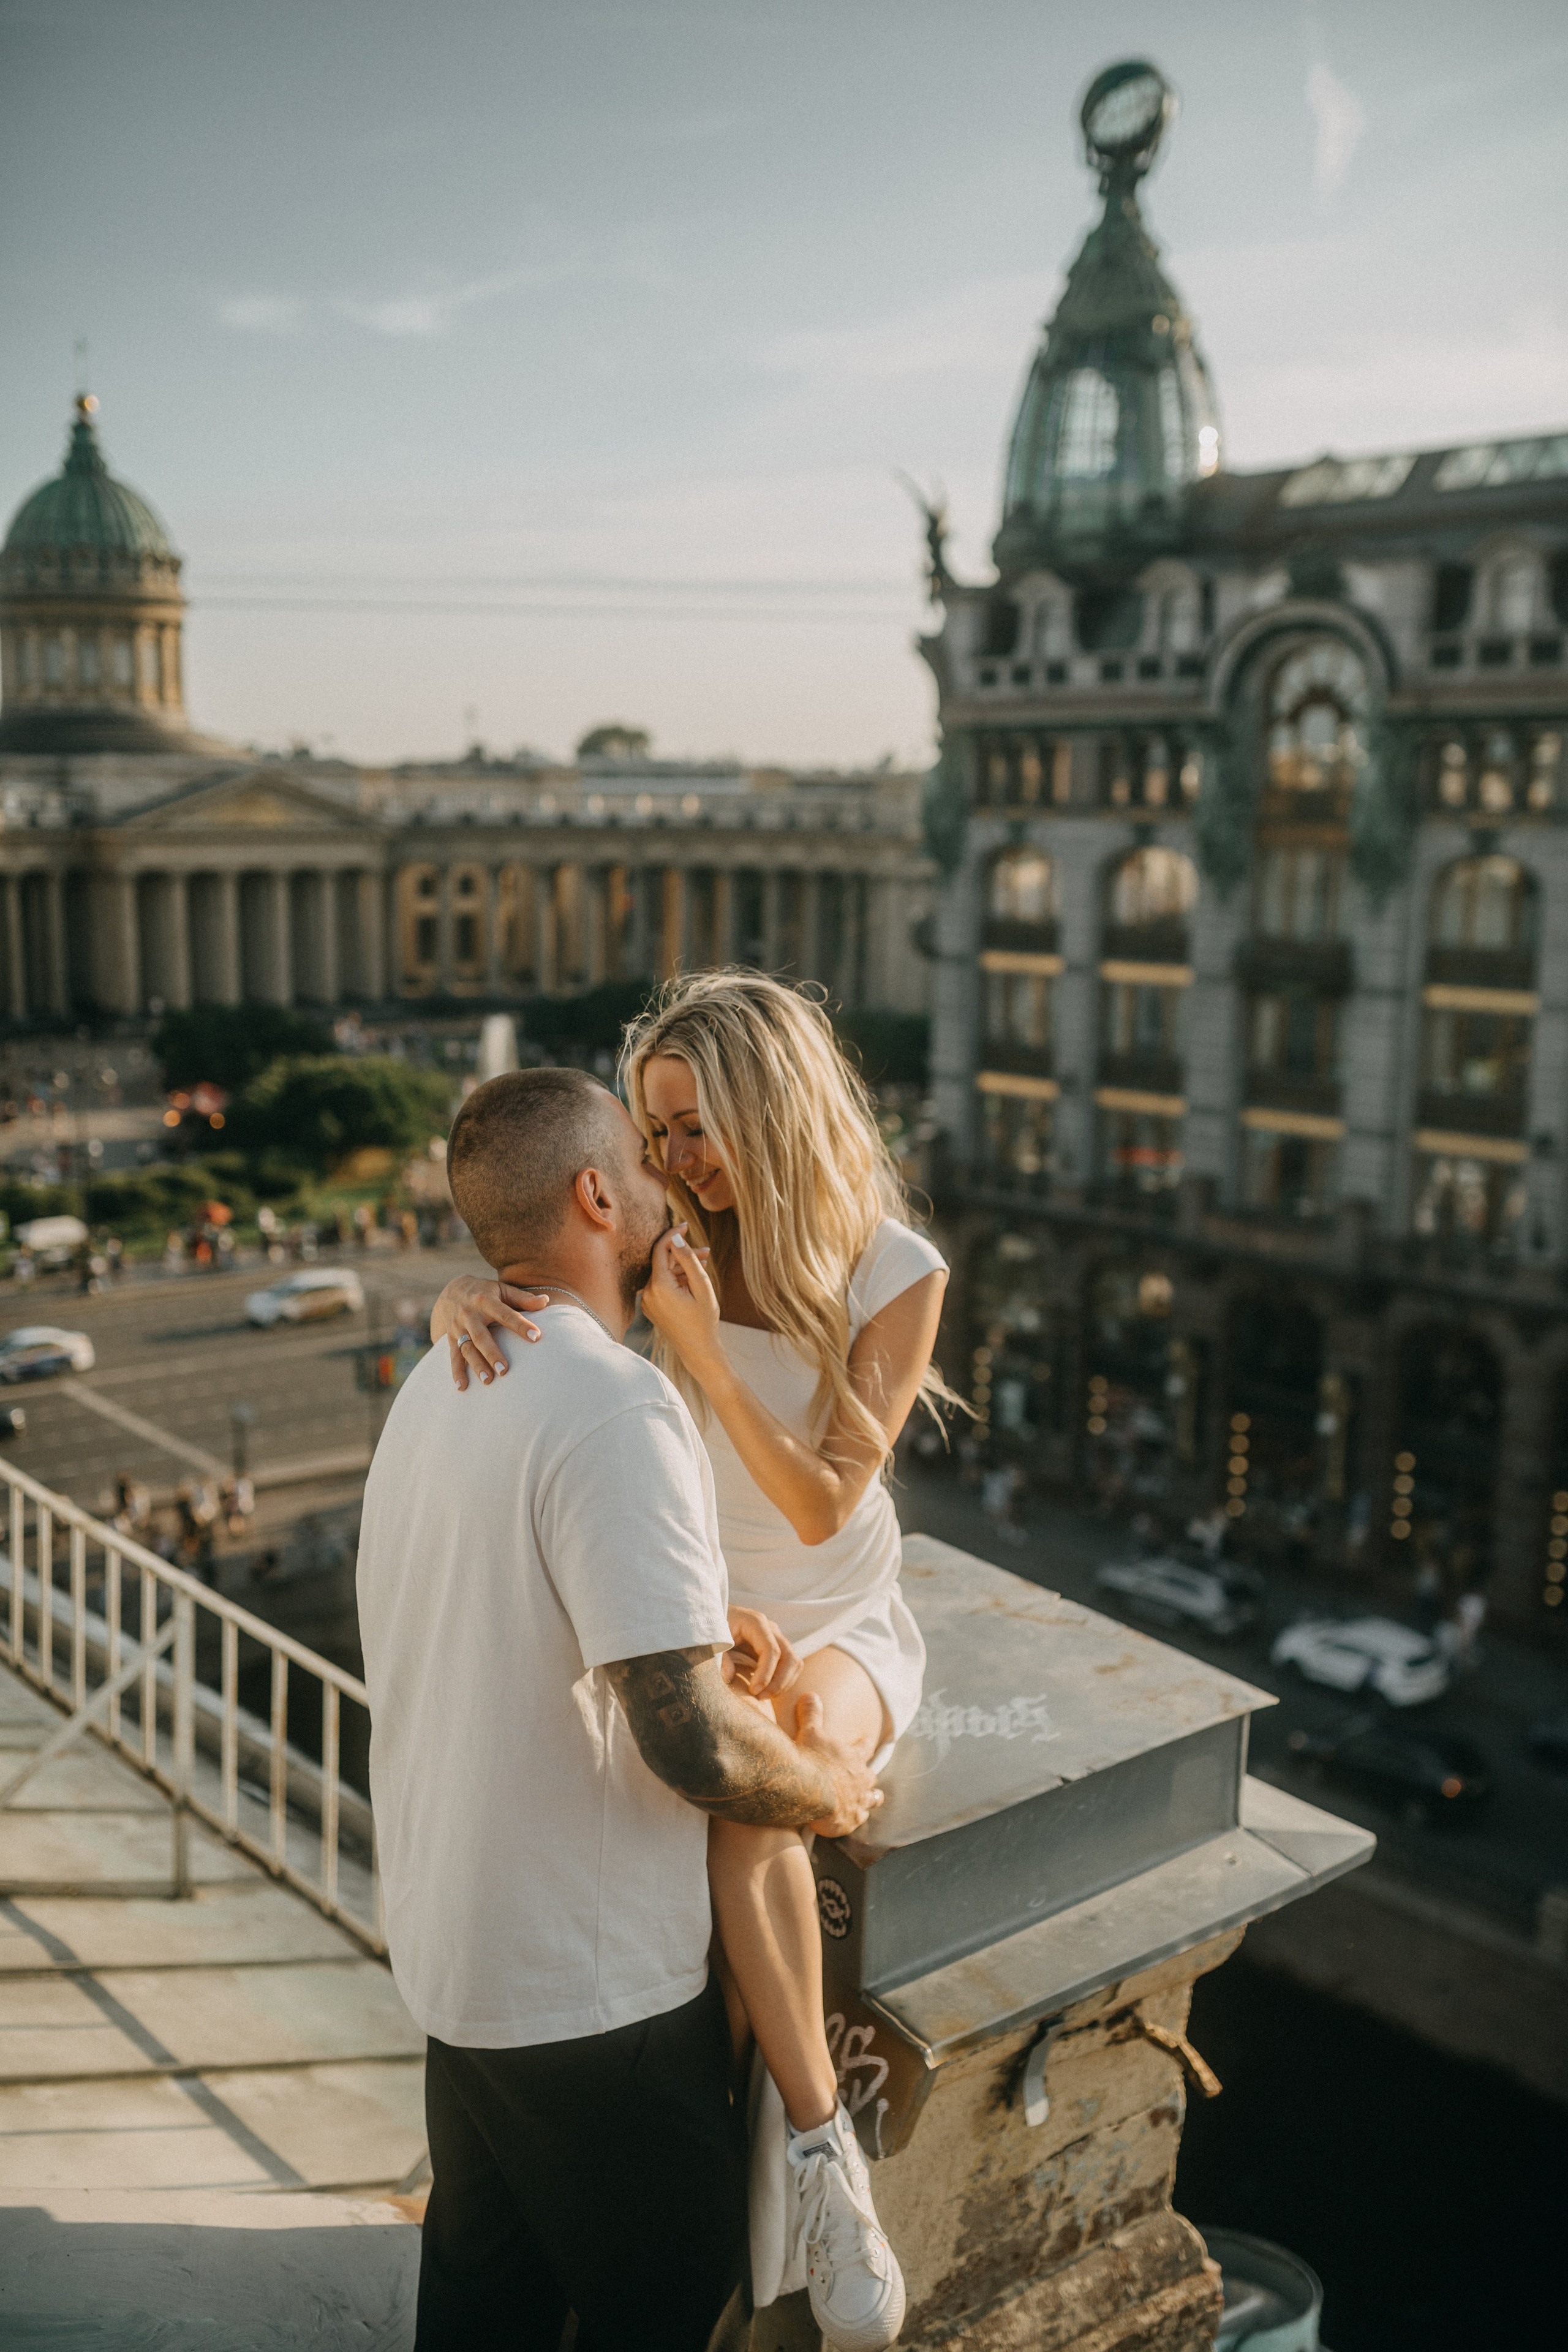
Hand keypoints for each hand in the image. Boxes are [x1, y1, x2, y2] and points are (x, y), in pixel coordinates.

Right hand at [431, 1275, 549, 1389]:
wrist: (451, 1291)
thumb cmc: (484, 1292)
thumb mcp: (502, 1289)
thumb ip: (523, 1298)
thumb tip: (546, 1301)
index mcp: (485, 1301)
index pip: (505, 1314)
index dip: (521, 1325)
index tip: (536, 1337)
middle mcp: (469, 1315)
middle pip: (481, 1336)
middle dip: (492, 1353)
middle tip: (504, 1370)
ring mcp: (458, 1328)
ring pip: (466, 1348)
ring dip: (476, 1365)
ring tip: (488, 1381)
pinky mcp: (450, 1338)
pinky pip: (453, 1356)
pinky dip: (457, 1372)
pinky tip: (462, 1386)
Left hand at [639, 1226, 722, 1370]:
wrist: (698, 1350)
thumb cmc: (704, 1319)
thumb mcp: (702, 1286)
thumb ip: (689, 1260)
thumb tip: (677, 1237)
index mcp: (659, 1286)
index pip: (660, 1249)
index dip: (673, 1234)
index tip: (686, 1225)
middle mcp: (647, 1293)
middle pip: (663, 1261)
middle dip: (684, 1254)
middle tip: (707, 1252)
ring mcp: (647, 1301)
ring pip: (663, 1273)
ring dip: (682, 1267)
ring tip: (705, 1265)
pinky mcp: (650, 1307)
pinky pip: (661, 1285)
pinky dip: (676, 1279)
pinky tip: (693, 1280)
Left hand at [723, 1607, 802, 1701]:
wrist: (718, 1618)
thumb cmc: (715, 1627)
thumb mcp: (713, 1640)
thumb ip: (719, 1657)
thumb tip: (729, 1677)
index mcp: (755, 1622)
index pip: (771, 1650)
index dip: (766, 1673)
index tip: (754, 1691)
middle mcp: (770, 1629)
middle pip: (789, 1657)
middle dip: (778, 1682)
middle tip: (760, 1697)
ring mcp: (776, 1638)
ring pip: (794, 1663)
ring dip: (783, 1683)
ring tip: (763, 1696)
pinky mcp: (777, 1648)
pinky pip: (790, 1667)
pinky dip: (783, 1682)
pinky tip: (767, 1690)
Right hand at [793, 1692, 881, 1838]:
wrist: (810, 1792)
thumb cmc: (811, 1760)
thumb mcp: (810, 1731)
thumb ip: (812, 1713)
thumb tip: (811, 1695)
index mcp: (854, 1757)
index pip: (865, 1747)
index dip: (867, 1744)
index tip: (870, 1741)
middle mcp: (862, 1779)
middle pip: (871, 1776)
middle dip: (869, 1775)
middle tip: (867, 1775)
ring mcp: (859, 1800)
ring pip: (873, 1799)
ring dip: (872, 1798)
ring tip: (872, 1799)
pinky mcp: (852, 1820)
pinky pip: (859, 1819)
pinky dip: (856, 1818)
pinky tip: (852, 1820)